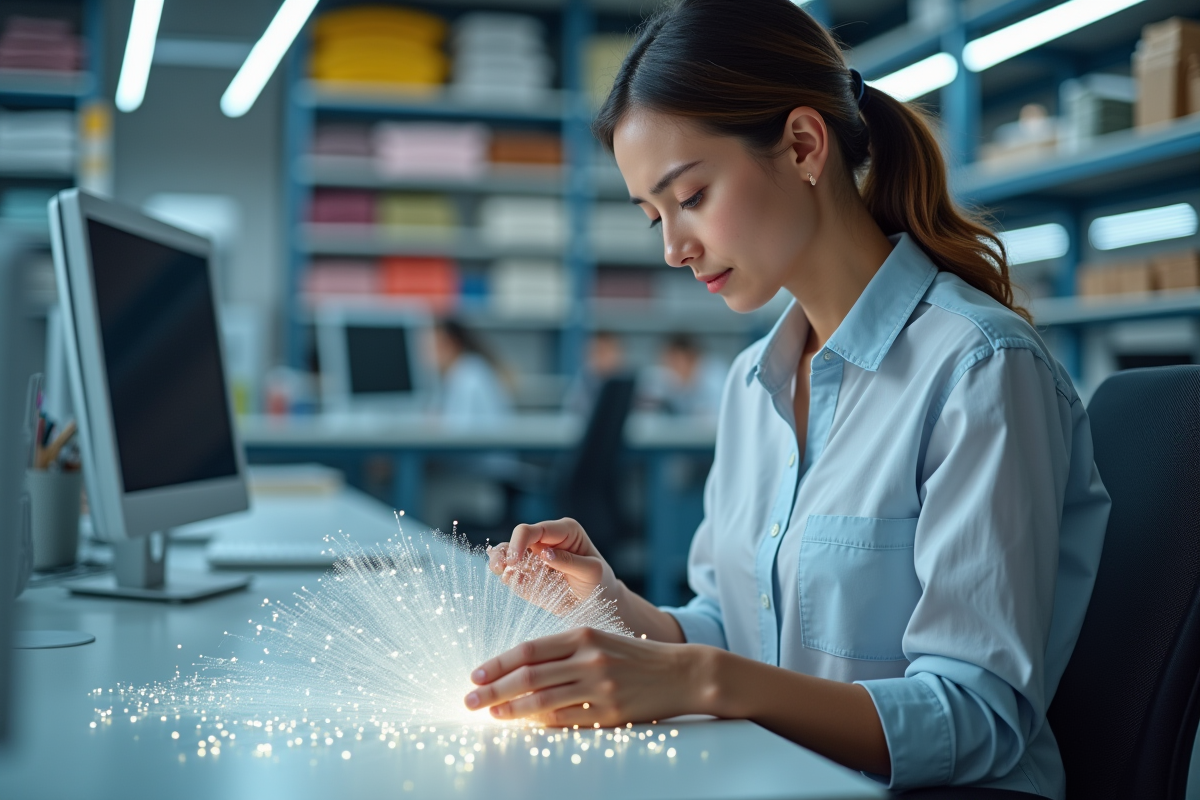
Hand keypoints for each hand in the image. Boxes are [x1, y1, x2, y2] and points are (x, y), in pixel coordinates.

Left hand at [463, 627, 709, 726]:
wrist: (680, 673)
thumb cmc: (634, 656)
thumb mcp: (600, 641)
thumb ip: (563, 652)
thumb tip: (520, 670)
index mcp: (583, 635)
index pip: (530, 649)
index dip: (498, 663)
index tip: (475, 674)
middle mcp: (589, 659)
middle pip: (529, 675)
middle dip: (493, 689)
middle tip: (470, 700)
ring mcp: (599, 688)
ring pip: (542, 700)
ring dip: (511, 710)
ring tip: (491, 715)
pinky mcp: (610, 714)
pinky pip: (566, 721)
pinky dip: (541, 724)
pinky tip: (525, 725)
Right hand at [487, 518, 620, 609]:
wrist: (599, 602)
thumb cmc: (599, 582)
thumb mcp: (591, 571)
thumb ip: (569, 561)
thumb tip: (544, 553)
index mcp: (563, 531)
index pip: (534, 530)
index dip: (519, 542)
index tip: (514, 561)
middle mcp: (546, 540)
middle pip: (516, 538)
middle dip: (504, 551)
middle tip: (499, 567)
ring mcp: (535, 558)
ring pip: (507, 553)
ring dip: (499, 562)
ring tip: (498, 571)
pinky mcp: (529, 576)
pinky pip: (511, 574)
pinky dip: (507, 578)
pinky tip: (512, 582)